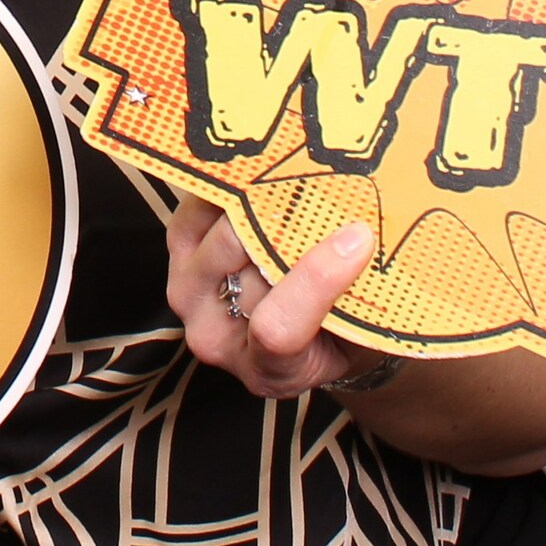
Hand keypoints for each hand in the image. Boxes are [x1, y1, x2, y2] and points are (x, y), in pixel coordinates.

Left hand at [164, 201, 393, 399]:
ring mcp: (189, 296)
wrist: (303, 329)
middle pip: (247, 270)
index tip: (358, 237)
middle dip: (288, 226)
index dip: (316, 280)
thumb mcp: (363, 328)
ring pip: (222, 239)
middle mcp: (216, 338)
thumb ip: (359, 295)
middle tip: (329, 185)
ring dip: (260, 206)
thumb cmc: (341, 330)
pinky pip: (194, 214)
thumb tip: (367, 235)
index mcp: (270, 370)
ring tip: (300, 178)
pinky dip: (225, 192)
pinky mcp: (177, 254)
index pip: (279, 328)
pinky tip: (258, 175)